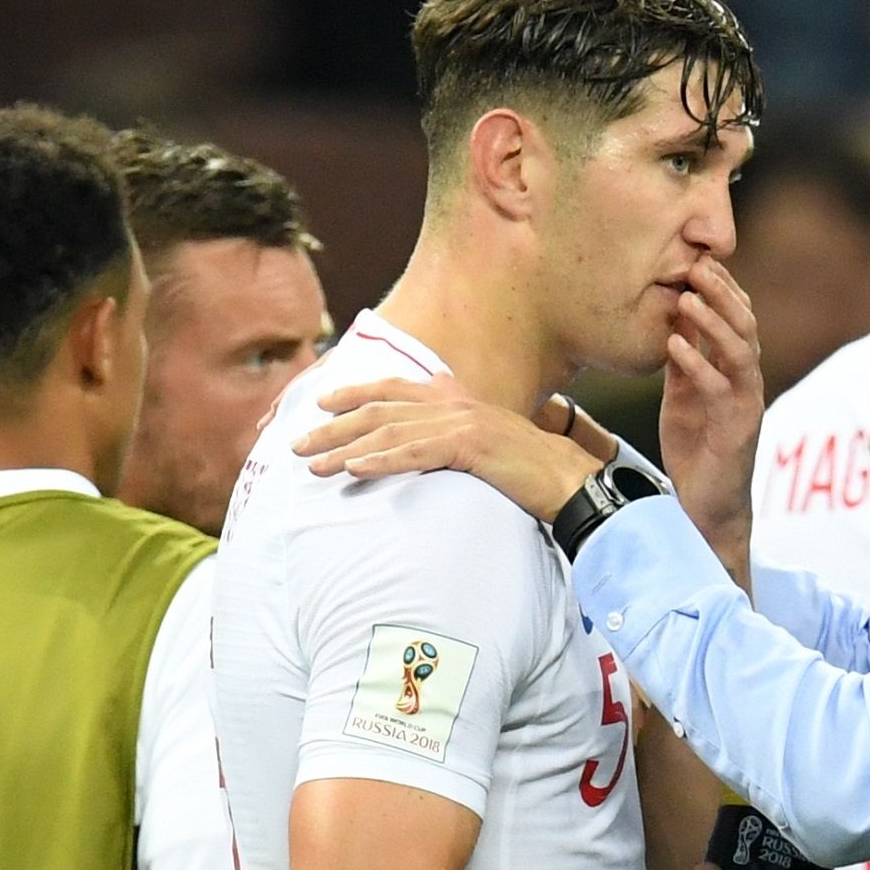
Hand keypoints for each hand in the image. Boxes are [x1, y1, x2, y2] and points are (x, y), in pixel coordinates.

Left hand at [291, 373, 601, 522]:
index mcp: (459, 399)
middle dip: (334, 426)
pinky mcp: (471, 446)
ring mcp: (464, 421)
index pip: (396, 388)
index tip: (322, 403)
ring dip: (346, 448)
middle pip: (382, 407)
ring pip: (390, 430)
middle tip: (298, 444)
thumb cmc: (530, 472)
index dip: (355, 392)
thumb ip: (455, 436)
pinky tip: (354, 470)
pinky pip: (415, 452)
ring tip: (313, 466)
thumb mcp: (487, 445)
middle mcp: (457, 403)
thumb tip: (428, 444)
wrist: (571, 481)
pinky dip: (381, 460)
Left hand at [660, 256, 763, 554]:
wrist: (706, 509)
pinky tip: (675, 346)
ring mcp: (745, 405)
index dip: (723, 289)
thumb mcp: (682, 398)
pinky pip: (719, 389)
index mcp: (735, 373)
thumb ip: (683, 364)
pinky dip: (697, 364)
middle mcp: (747, 384)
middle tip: (697, 265)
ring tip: (687, 297)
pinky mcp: (736, 430)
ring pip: (741, 351)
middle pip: (745, 326)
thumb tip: (672, 322)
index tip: (698, 260)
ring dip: (715, 321)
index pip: (737, 319)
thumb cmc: (696, 453)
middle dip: (723, 293)